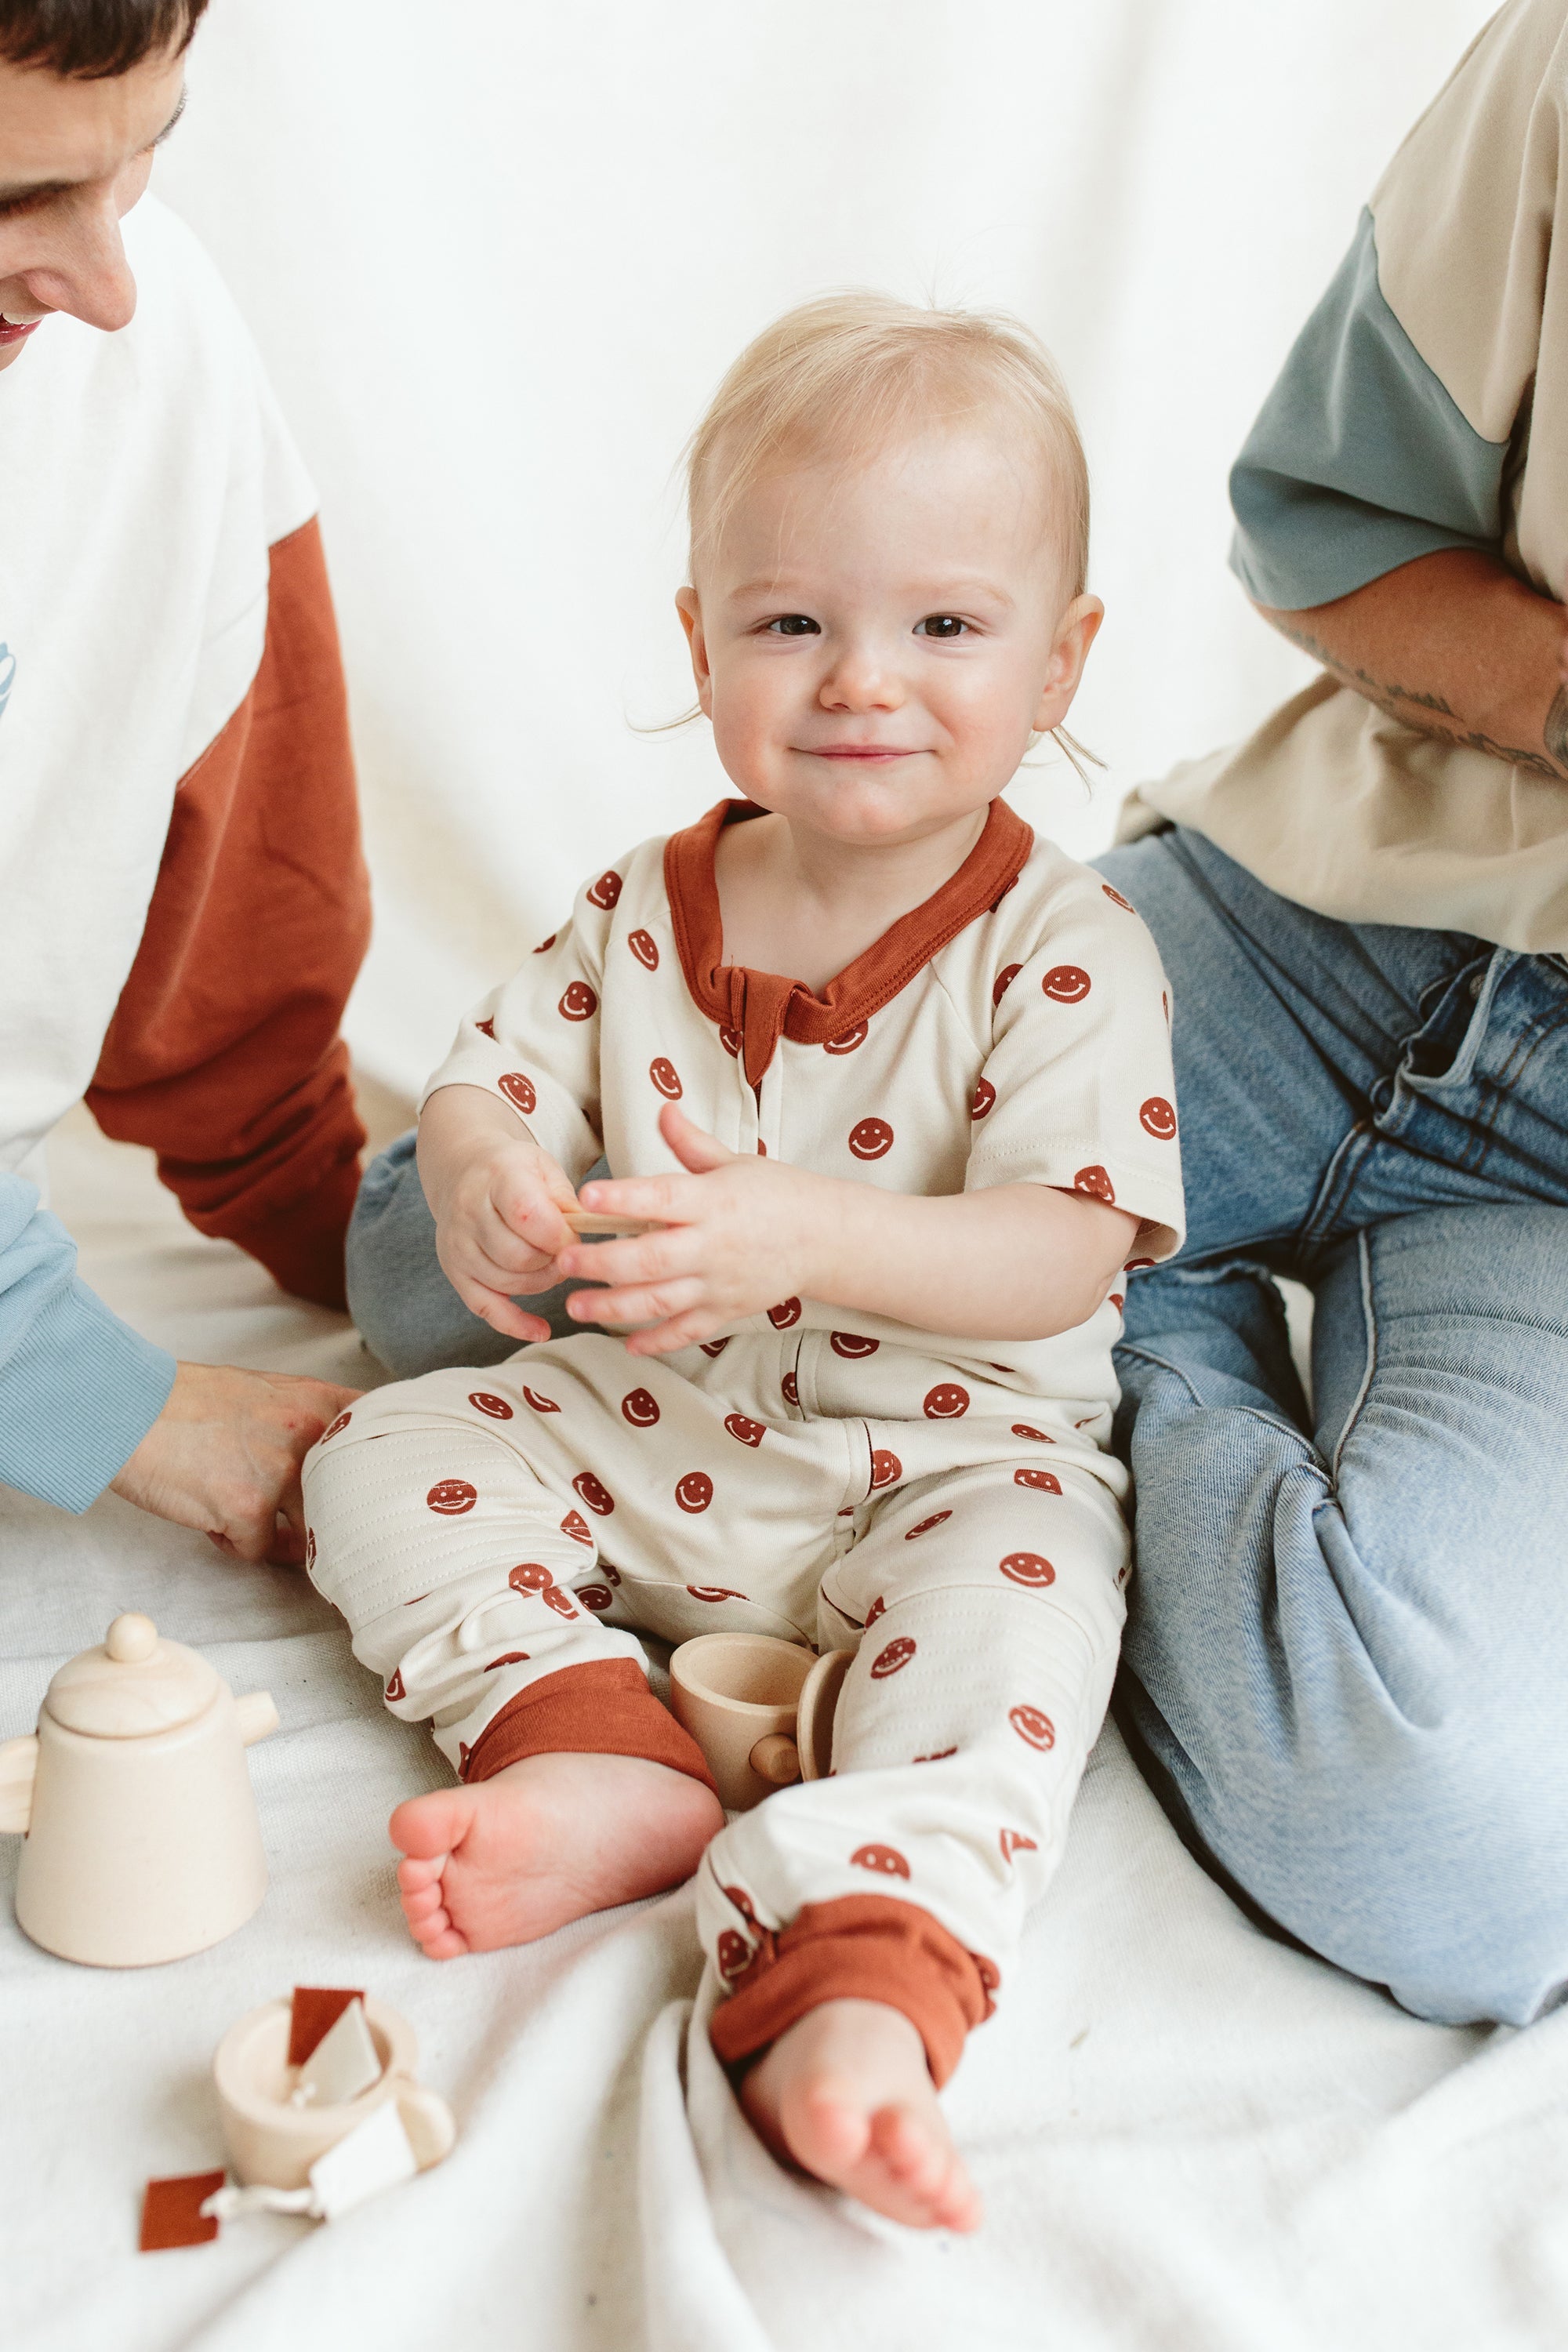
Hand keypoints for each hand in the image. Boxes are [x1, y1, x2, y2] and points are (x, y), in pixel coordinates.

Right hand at [109, 1362, 361, 1564]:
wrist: (128, 1409)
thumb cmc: (190, 1401)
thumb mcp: (266, 1392)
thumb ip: (309, 1420)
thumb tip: (343, 1459)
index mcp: (317, 1403)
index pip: (382, 1442)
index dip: (385, 1475)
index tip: (383, 1496)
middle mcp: (307, 1436)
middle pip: (351, 1501)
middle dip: (334, 1522)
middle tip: (315, 1531)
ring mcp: (279, 1474)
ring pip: (312, 1533)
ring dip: (288, 1539)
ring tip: (252, 1520)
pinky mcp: (246, 1510)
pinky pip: (259, 1550)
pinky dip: (236, 1544)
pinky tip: (213, 1521)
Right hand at [418, 1085, 578, 1343]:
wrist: (464, 1171)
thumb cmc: (514, 1171)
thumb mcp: (545, 1169)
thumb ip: (569, 1203)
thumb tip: (594, 1234)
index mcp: (497, 1177)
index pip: (528, 1214)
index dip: (560, 1236)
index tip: (575, 1238)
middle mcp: (469, 1211)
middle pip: (518, 1256)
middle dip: (553, 1262)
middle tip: (566, 1254)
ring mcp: (457, 1244)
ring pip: (506, 1282)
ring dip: (540, 1283)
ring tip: (551, 1266)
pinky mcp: (455, 1271)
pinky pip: (485, 1308)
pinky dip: (515, 1324)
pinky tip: (540, 1329)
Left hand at [558, 1103, 827, 1354]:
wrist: (826, 1237)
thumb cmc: (777, 1193)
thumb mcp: (735, 1161)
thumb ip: (690, 1143)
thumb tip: (662, 1107)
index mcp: (711, 1201)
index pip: (661, 1197)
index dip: (622, 1197)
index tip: (586, 1197)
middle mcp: (712, 1245)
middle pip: (650, 1259)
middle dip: (601, 1263)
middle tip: (562, 1261)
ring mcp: (719, 1283)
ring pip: (660, 1301)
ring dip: (614, 1308)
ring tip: (576, 1306)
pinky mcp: (727, 1310)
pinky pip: (687, 1330)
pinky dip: (657, 1340)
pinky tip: (627, 1343)